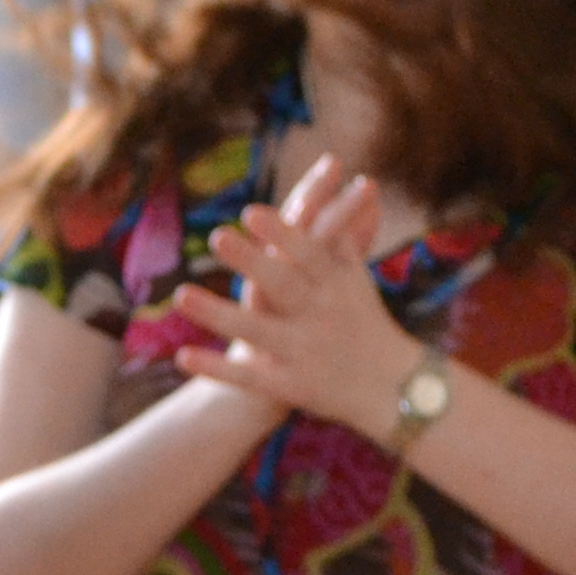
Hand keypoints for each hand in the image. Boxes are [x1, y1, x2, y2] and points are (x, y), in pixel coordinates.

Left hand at [165, 155, 420, 441]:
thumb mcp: (358, 281)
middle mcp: (321, 316)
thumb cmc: (365, 323)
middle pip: (284, 286)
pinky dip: (216, 369)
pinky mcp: (291, 386)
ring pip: (256, 331)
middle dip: (252, 262)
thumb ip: (346, 239)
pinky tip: (182, 356)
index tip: (252, 211)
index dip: (284, 233)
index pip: (311, 254)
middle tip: (217, 235)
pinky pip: (248, 378)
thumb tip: (358, 184)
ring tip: (180, 294)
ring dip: (218, 314)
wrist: (395, 390)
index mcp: (338, 286)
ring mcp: (304, 352)